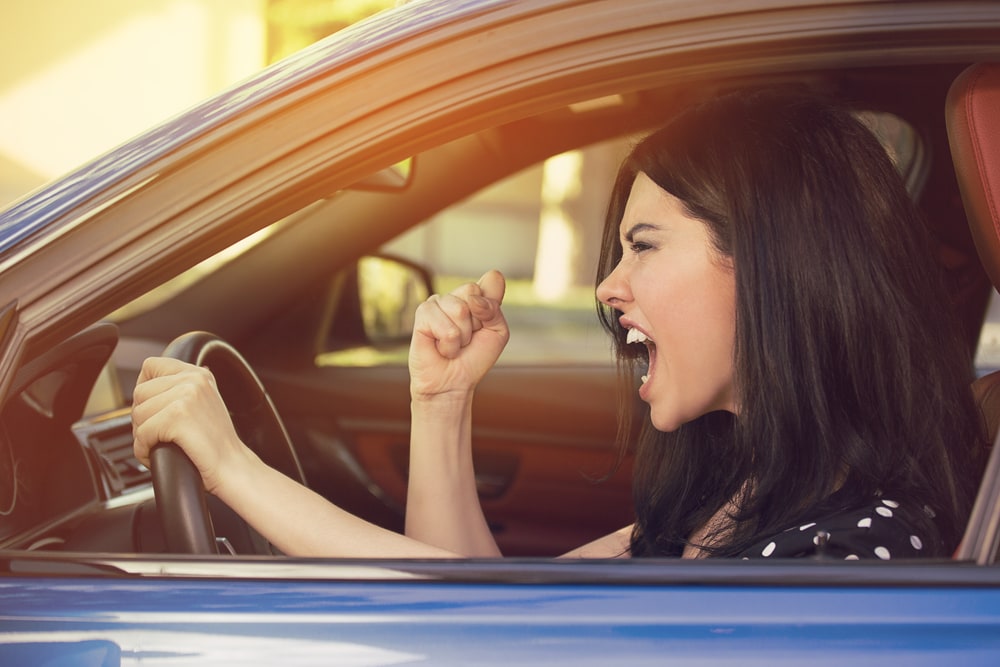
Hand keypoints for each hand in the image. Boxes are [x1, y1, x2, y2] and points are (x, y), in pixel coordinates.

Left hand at [132, 357, 247, 493]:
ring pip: (138, 414)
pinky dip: (143, 450)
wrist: (233, 468)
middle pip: (140, 392)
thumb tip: (148, 384)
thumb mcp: (203, 404)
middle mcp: (194, 379)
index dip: (144, 389)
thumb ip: (181, 389)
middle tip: (159, 435)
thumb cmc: (215, 445)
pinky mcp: (178, 417)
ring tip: (161, 445)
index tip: (153, 410)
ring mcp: (187, 396)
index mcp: (199, 374)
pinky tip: (157, 455)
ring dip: (142, 436)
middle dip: (143, 418)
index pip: (151, 366)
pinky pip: (141, 433)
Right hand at [409, 269, 508, 400]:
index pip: (491, 281)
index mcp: (475, 295)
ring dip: (461, 336)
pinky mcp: (422, 315)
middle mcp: (455, 295)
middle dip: (475, 322)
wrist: (453, 383)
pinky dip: (448, 343)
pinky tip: (440, 347)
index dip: (491, 309)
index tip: (483, 327)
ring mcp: (436, 303)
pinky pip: (443, 324)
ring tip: (453, 345)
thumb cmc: (474, 359)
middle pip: (472, 291)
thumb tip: (472, 298)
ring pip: (459, 309)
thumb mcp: (497, 332)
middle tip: (467, 338)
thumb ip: (493, 308)